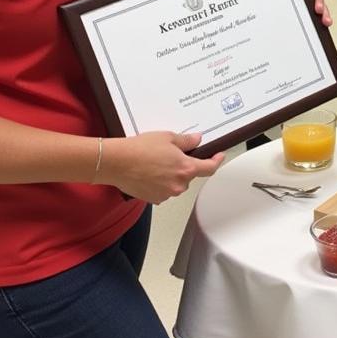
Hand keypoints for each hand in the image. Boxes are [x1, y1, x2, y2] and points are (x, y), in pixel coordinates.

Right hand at [100, 131, 222, 202]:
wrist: (117, 162)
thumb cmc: (140, 149)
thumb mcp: (168, 138)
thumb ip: (187, 141)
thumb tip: (197, 140)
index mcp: (186, 169)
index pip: (209, 168)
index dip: (217, 161)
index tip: (219, 156)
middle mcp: (179, 185)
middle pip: (190, 175)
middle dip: (185, 165)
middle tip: (171, 154)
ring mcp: (166, 194)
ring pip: (176, 183)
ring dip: (172, 175)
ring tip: (156, 162)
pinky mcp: (154, 199)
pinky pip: (164, 190)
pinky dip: (161, 182)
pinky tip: (150, 172)